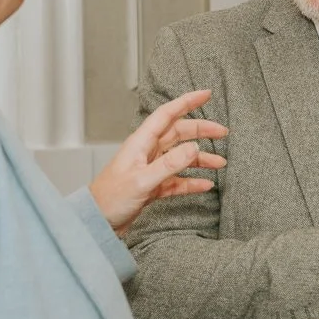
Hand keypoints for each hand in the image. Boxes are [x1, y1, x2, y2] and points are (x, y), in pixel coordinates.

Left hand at [90, 90, 226, 234]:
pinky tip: (205, 184)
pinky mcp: (152, 186)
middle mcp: (146, 152)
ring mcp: (150, 169)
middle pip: (178, 134)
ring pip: (181, 157)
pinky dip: (192, 181)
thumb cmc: (109, 199)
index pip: (167, 115)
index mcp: (140, 143)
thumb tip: (195, 148)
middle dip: (201, 131)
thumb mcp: (142, 181)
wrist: (95, 223)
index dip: (187, 102)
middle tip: (223, 132)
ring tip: (220, 163)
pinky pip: (177, 180)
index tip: (206, 94)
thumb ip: (169, 164)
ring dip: (201, 159)